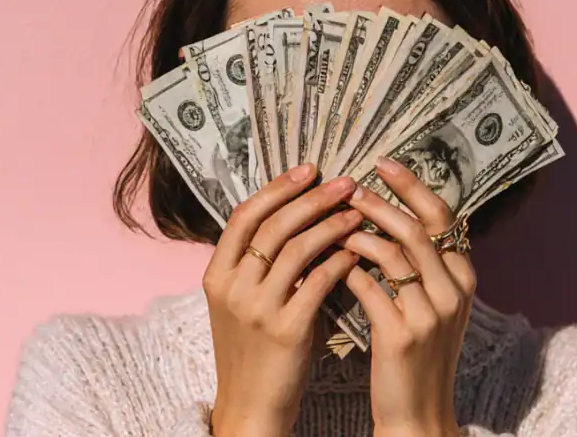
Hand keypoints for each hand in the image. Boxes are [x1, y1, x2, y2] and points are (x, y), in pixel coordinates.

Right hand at [203, 164, 360, 436]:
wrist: (249, 406)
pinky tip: (358, 250)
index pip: (244, 215)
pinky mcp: (285, 330)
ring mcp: (256, 308)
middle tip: (345, 182)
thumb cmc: (252, 351)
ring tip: (359, 211)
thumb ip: (258, 264)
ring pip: (297, 248)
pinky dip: (339, 261)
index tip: (308, 169)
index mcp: (217, 274)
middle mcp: (231, 287)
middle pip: (273, 225)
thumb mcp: (240, 303)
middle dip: (312, 197)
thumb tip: (295, 217)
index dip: (277, 188)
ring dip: (332, 225)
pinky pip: (317, 282)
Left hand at [342, 157, 475, 436]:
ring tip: (333, 224)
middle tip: (348, 188)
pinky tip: (333, 262)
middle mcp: (454, 290)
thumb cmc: (419, 352)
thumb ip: (423, 263)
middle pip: (416, 228)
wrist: (419, 412)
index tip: (383, 163)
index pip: (441, 216)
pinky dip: (349, 270)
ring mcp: (431, 313)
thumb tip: (392, 214)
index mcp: (463, 276)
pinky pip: (370, 288)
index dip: (412, 186)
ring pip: (392, 253)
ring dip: (358, 233)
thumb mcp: (435, 304)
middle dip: (380, 202)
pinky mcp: (403, 335)